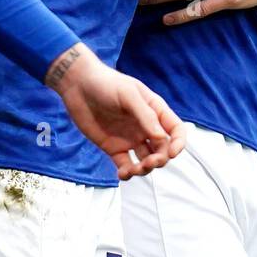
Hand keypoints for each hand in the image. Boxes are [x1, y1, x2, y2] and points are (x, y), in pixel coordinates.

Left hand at [45, 44, 185, 178]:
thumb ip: (145, 115)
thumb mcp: (128, 94)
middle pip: (162, 150)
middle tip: (149, 162)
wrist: (78, 85)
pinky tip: (122, 173)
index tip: (172, 153)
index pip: (176, 130)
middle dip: (160, 160)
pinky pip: (126, 165)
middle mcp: (145, 127)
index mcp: (154, 111)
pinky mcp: (114, 148)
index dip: (179, 143)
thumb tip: (162, 137)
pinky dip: (127, 173)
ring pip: (146, 161)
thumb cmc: (105, 83)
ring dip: (145, 169)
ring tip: (134, 169)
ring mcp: (130, 139)